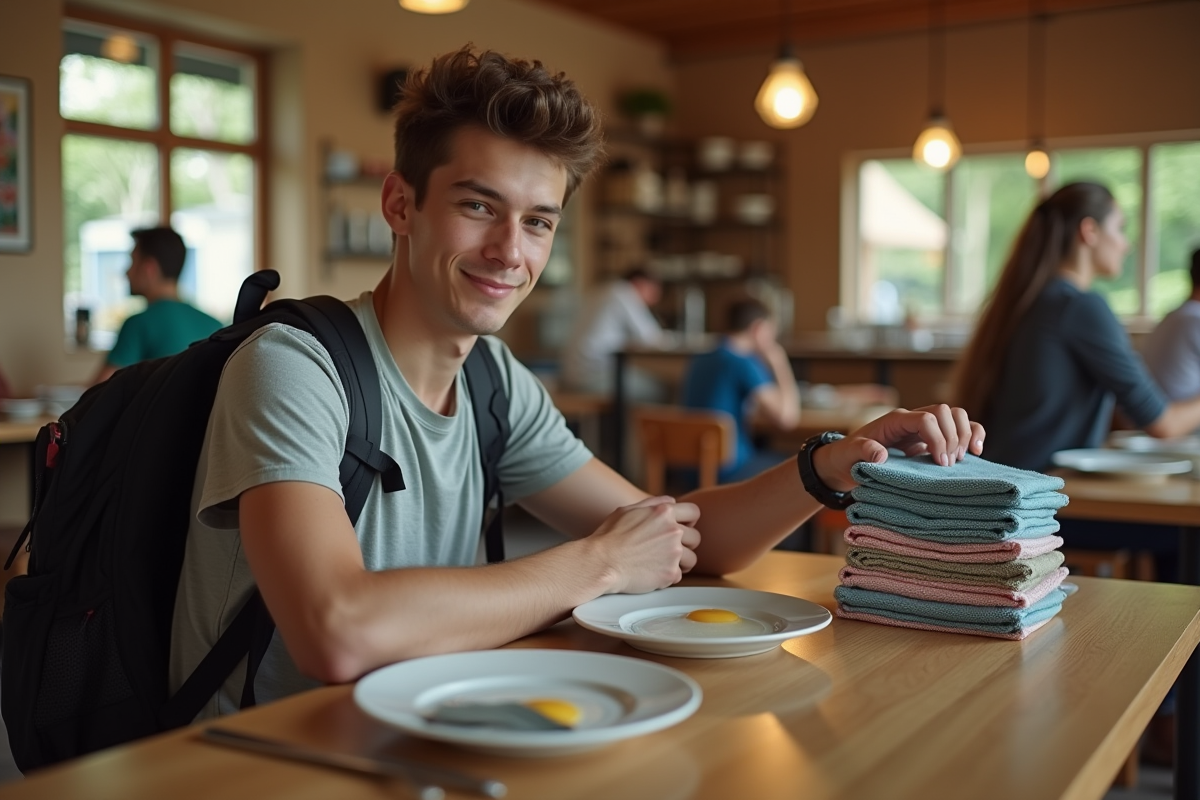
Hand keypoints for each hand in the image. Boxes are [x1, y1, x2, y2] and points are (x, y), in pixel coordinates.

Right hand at [585, 496, 700, 594]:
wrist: (601, 562)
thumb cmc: (609, 536)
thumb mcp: (628, 510)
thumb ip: (653, 504)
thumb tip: (671, 502)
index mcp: (664, 513)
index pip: (693, 512)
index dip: (689, 521)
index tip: (683, 528)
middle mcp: (673, 531)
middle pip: (695, 538)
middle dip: (685, 544)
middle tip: (670, 550)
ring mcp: (673, 553)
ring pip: (691, 559)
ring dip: (680, 562)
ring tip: (663, 563)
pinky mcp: (670, 573)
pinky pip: (678, 576)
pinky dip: (667, 576)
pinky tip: (653, 573)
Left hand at [812, 404, 985, 491]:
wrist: (848, 461)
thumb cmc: (848, 456)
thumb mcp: (850, 453)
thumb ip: (862, 451)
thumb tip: (879, 456)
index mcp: (895, 420)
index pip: (927, 418)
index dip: (938, 438)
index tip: (941, 462)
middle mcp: (912, 419)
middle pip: (945, 412)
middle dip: (953, 437)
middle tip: (948, 464)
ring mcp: (924, 427)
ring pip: (956, 416)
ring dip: (965, 434)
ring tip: (963, 459)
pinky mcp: (932, 438)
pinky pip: (959, 429)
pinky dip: (973, 435)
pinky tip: (977, 451)